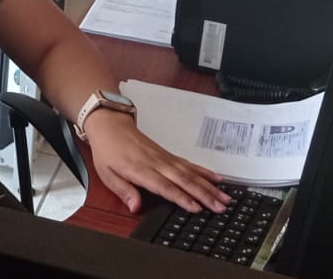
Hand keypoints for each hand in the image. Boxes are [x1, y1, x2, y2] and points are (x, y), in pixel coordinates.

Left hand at [83, 109, 230, 213]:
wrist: (111, 125)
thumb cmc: (108, 150)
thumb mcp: (106, 174)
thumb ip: (122, 191)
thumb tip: (134, 207)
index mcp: (140, 169)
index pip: (164, 186)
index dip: (181, 197)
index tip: (196, 208)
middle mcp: (157, 163)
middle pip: (184, 180)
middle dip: (204, 195)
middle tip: (220, 207)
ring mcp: (165, 158)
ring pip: (191, 173)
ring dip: (209, 186)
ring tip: (225, 197)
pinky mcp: (169, 155)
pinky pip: (189, 164)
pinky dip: (204, 172)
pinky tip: (217, 179)